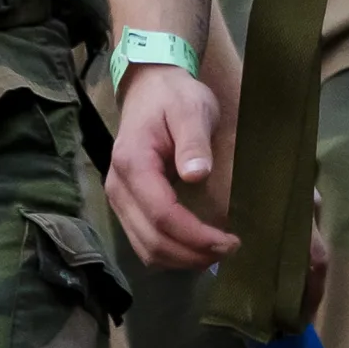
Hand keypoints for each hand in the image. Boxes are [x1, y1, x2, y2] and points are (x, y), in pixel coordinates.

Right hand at [108, 60, 236, 269]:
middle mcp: (118, 188)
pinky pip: (144, 241)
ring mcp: (118, 199)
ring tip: (216, 253)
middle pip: (151, 241)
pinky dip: (170, 252)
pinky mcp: (126, 205)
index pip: (162, 215)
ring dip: (181, 259)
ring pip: (145, 248)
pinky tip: (196, 248)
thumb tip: (197, 175)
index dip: (195, 236)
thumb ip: (193, 141)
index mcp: (133, 164)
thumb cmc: (174, 97)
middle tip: (230, 250)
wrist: (150, 88)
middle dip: (192, 254)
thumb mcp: (191, 108)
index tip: (228, 241)